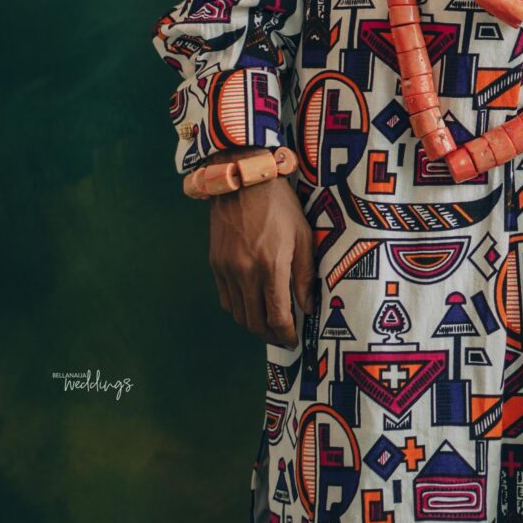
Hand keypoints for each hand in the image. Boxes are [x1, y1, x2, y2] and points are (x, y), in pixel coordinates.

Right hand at [209, 175, 316, 342]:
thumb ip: (304, 276)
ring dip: (253, 325)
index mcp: (270, 266)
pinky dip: (238, 309)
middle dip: (270, 335)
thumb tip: (307, 307)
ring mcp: (226, 270)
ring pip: (237, 314)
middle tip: (282, 337)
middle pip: (254, 321)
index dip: (285, 334)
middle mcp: (245, 273)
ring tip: (269, 325)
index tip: (293, 340)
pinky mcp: (215, 264)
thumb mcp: (303, 237)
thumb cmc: (280, 206)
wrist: (243, 181)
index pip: (277, 316)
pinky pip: (225, 299)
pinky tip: (251, 306)